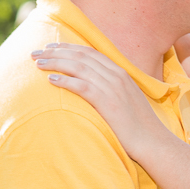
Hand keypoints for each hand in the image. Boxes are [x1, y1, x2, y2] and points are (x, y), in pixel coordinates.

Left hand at [31, 43, 170, 161]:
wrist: (153, 142)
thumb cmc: (139, 126)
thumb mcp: (127, 100)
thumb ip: (112, 89)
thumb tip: (93, 87)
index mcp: (121, 72)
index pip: (90, 52)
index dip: (68, 47)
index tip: (51, 47)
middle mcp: (116, 75)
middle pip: (81, 56)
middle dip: (56, 51)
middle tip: (36, 52)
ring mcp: (112, 88)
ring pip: (78, 67)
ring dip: (55, 62)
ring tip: (37, 63)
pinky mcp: (107, 102)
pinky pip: (81, 86)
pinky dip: (65, 80)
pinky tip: (50, 79)